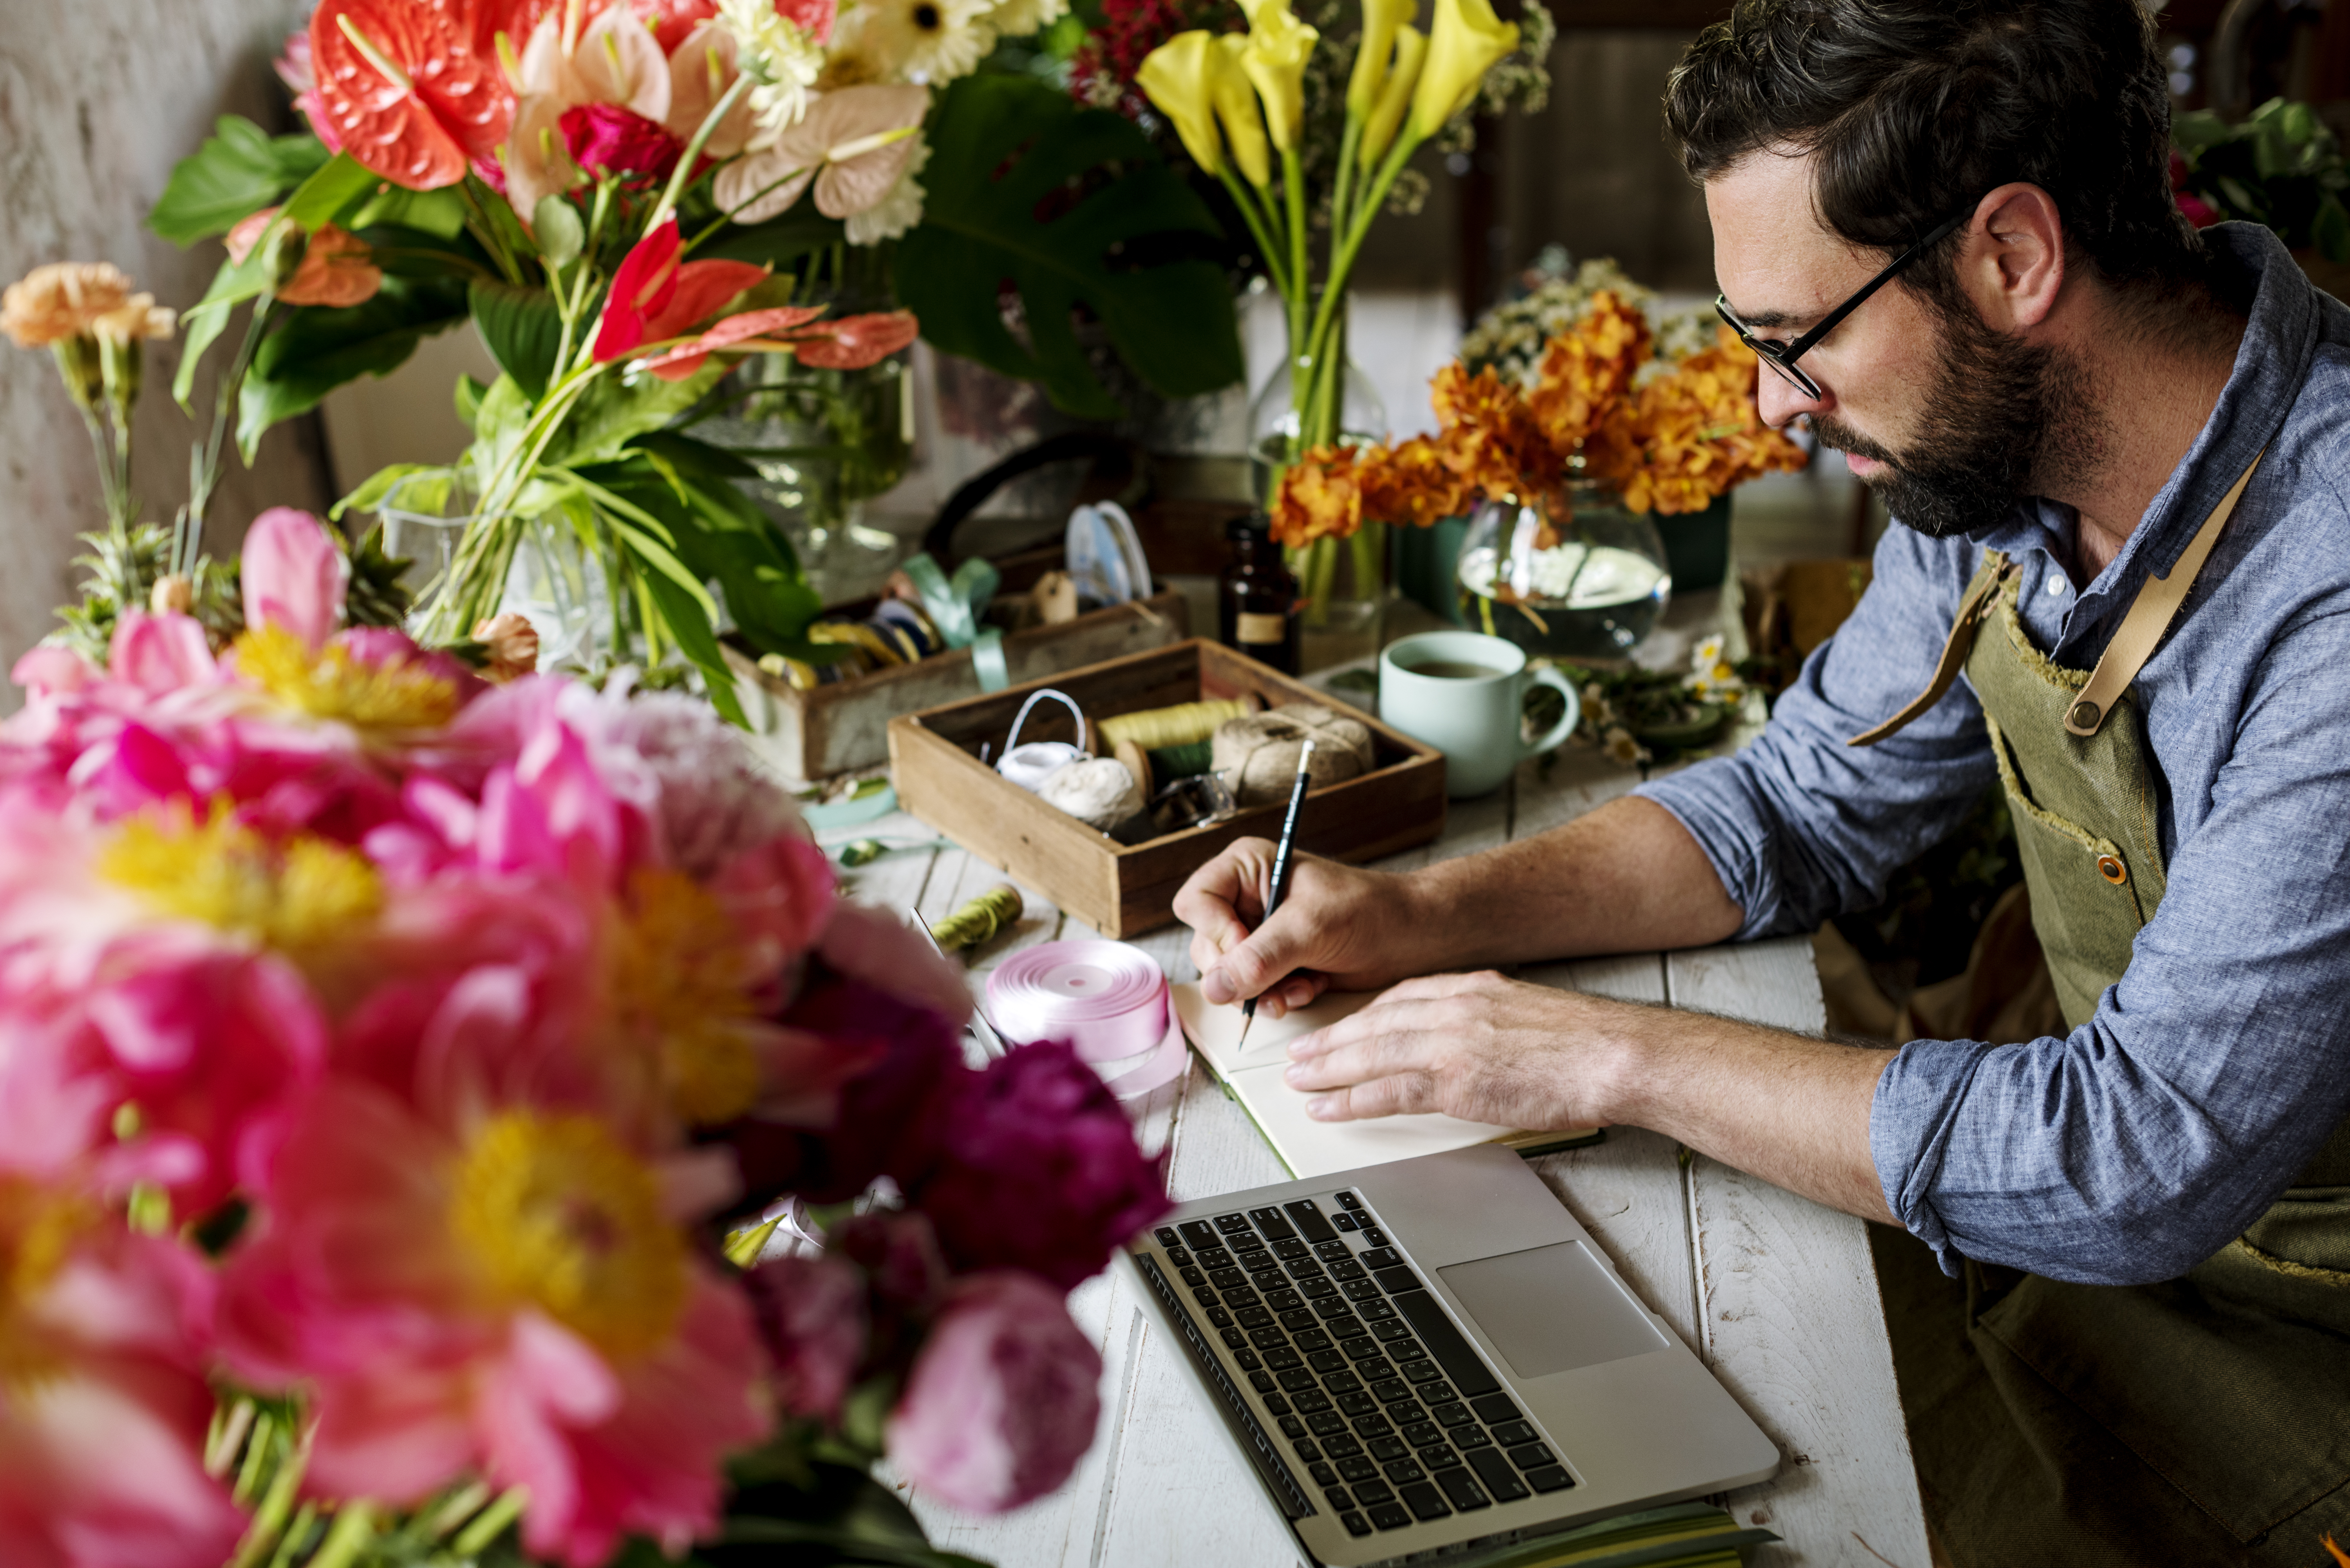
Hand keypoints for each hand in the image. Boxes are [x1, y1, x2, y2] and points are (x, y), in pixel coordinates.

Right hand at [1173, 839, 1418, 1020]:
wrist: (1409, 937)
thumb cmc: (1369, 911)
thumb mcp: (1311, 928)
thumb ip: (1261, 957)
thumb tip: (1216, 987)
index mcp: (1246, 867)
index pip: (1196, 902)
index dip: (1216, 933)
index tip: (1247, 952)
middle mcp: (1244, 899)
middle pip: (1205, 945)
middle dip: (1241, 973)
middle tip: (1271, 985)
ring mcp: (1257, 933)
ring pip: (1226, 975)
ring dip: (1262, 991)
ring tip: (1299, 988)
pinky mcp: (1272, 962)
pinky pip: (1251, 991)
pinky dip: (1278, 998)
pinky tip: (1308, 989)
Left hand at [1281, 970, 1629, 1128]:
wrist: (1616, 1054)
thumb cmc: (1584, 1042)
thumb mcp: (1526, 1011)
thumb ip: (1488, 1017)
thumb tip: (1473, 1039)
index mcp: (1471, 987)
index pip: (1400, 997)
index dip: (1362, 1015)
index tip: (1340, 1027)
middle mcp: (1454, 1008)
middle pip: (1373, 1021)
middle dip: (1331, 1038)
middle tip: (1299, 1054)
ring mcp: (1452, 1043)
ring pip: (1370, 1053)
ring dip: (1328, 1069)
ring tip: (1298, 1082)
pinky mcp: (1457, 1082)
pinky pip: (1389, 1092)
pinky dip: (1352, 1101)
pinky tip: (1328, 1110)